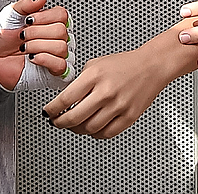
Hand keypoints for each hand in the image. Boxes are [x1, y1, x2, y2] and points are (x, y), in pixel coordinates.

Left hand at [0, 0, 70, 89]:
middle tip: (24, 35)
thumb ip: (26, 4)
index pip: (62, 14)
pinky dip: (44, 59)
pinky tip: (32, 57)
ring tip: (25, 47)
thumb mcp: (11, 14)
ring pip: (61, 47)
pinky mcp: (55, 72)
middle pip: (61, 30)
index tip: (29, 20)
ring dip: (38, 46)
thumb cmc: (4, 39)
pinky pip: (61, 65)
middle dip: (37, 33)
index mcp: (50, 22)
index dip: (45, 16)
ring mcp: (57, 55)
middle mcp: (56, 38)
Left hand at [42, 46, 165, 138]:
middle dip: (60, 122)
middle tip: (56, 121)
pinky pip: (106, 134)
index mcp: (94, 75)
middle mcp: (105, 92)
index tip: (47, 112)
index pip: (66, 98)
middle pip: (75, 118)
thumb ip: (80, 80)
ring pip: (89, 129)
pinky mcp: (129, 118)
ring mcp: (118, 106)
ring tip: (73, 124)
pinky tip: (91, 127)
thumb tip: (65, 98)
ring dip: (77, 129)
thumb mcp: (96, 64)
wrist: (150, 66)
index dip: (52, 109)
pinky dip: (94, 134)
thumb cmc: (123, 64)